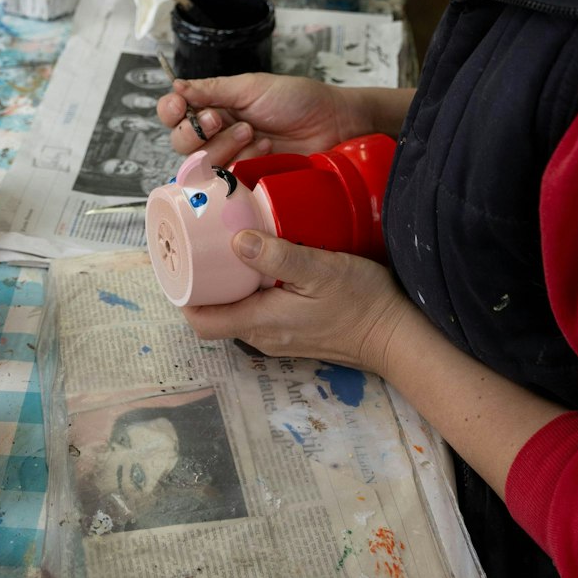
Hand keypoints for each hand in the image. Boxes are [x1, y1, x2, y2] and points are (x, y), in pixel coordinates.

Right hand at [157, 72, 362, 164]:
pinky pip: (227, 180)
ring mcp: (232, 159)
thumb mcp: (252, 87)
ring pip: (202, 164)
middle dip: (196, 132)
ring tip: (252, 131)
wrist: (333, 123)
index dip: (170, 111)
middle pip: (181, 143)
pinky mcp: (247, 181)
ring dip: (224, 146)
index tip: (179, 106)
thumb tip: (176, 86)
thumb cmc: (297, 100)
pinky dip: (243, 162)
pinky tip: (265, 149)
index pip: (175, 113)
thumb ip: (213, 89)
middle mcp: (218, 135)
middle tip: (219, 120)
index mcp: (215, 107)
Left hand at [183, 232, 413, 374]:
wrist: (398, 336)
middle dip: (202, 284)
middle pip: (215, 314)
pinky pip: (259, 312)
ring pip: (237, 312)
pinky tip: (261, 265)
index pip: (202, 320)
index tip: (179, 261)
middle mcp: (264, 336)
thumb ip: (278, 257)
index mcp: (261, 323)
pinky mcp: (294, 332)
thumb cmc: (363, 304)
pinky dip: (250, 290)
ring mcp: (279, 337)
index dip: (183, 294)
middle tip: (199, 245)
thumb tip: (235, 241)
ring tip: (226, 249)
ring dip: (227, 285)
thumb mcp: (321, 270)